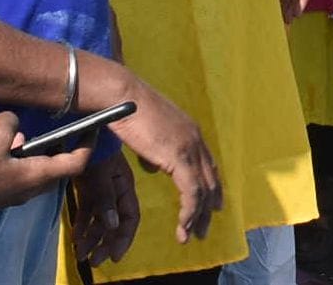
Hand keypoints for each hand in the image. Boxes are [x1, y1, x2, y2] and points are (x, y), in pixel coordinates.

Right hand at [0, 111, 86, 218]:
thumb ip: (10, 122)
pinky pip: (19, 174)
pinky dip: (18, 159)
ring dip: (35, 152)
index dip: (88, 145)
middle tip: (58, 130)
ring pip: (37, 170)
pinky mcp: (1, 196)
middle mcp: (33, 189)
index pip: (77, 163)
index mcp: (39, 175)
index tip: (93, 129)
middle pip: (58, 167)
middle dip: (60, 147)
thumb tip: (12, 125)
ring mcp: (16, 195)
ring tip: (18, 135)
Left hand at [69, 148, 142, 265]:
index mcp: (124, 185)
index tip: (114, 256)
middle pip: (114, 223)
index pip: (130, 217)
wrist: (79, 125)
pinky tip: (75, 237)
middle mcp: (115, 189)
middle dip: (105, 244)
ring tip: (80, 253)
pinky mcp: (87, 186)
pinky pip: (87, 211)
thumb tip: (112, 225)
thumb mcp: (99, 171)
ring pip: (99, 219)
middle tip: (94, 260)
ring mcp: (101, 188)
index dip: (124, 238)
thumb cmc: (94, 146)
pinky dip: (82, 225)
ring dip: (91, 238)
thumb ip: (105, 197)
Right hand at [107, 89, 219, 245]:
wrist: (122, 96)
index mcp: (190, 132)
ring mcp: (190, 147)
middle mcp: (196, 139)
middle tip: (203, 229)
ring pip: (203, 190)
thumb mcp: (146, 135)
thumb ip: (154, 152)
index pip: (207, 165)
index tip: (211, 208)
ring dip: (197, 217)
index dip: (210, 188)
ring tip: (191, 236)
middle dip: (207, 208)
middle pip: (211, 180)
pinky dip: (189, 212)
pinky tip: (183, 226)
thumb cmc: (126, 111)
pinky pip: (192, 192)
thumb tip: (154, 167)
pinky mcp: (180, 157)